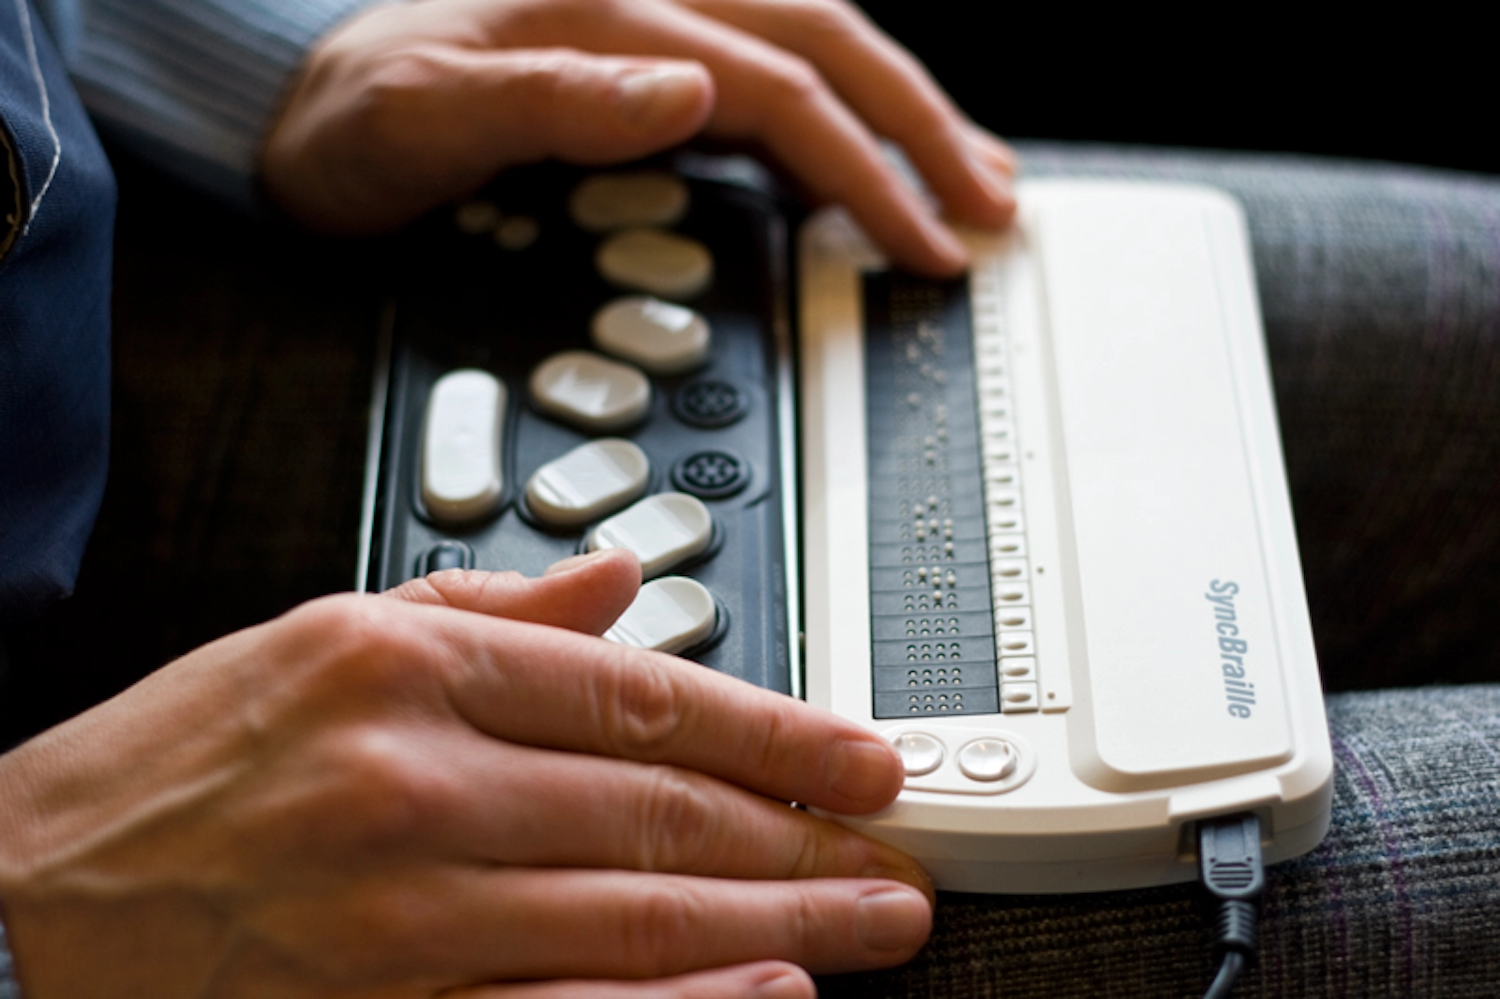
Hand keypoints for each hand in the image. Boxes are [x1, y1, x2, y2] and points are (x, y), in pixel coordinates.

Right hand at [0, 549, 931, 997]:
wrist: (32, 896)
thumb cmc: (181, 762)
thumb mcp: (324, 634)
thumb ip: (494, 607)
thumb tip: (627, 578)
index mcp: (406, 670)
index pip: (643, 697)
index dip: (776, 731)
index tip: (864, 757)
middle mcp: (411, 784)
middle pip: (659, 811)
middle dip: (801, 836)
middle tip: (896, 850)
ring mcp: (400, 913)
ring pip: (636, 918)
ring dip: (778, 924)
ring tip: (871, 921)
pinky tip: (763, 995)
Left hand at [260, 0, 1015, 274]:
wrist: (298, 115)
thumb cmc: (350, 130)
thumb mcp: (420, 120)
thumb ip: (551, 100)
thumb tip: (694, 90)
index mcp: (606, 19)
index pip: (781, 90)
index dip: (867, 168)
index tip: (926, 243)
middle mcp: (643, 10)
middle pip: (828, 47)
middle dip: (923, 129)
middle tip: (994, 207)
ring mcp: (649, 31)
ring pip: (815, 47)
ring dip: (901, 111)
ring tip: (970, 172)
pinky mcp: (643, 63)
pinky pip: (772, 73)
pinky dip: (838, 117)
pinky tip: (869, 156)